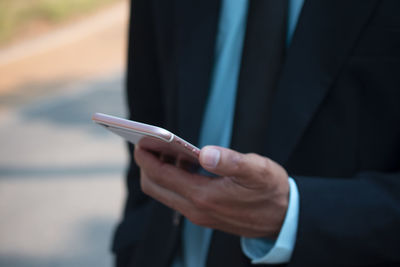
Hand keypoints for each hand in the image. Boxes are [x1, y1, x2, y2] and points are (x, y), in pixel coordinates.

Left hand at [134, 143, 289, 237]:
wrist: (284, 219)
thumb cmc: (271, 191)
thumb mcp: (257, 171)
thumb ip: (231, 162)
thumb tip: (205, 153)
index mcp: (204, 197)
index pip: (161, 175)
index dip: (147, 156)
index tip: (141, 139)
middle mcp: (195, 209)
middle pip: (155, 186)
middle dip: (148, 164)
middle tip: (152, 142)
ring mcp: (198, 214)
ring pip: (165, 192)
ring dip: (161, 171)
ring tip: (171, 150)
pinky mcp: (203, 214)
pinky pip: (177, 196)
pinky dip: (173, 179)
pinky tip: (186, 164)